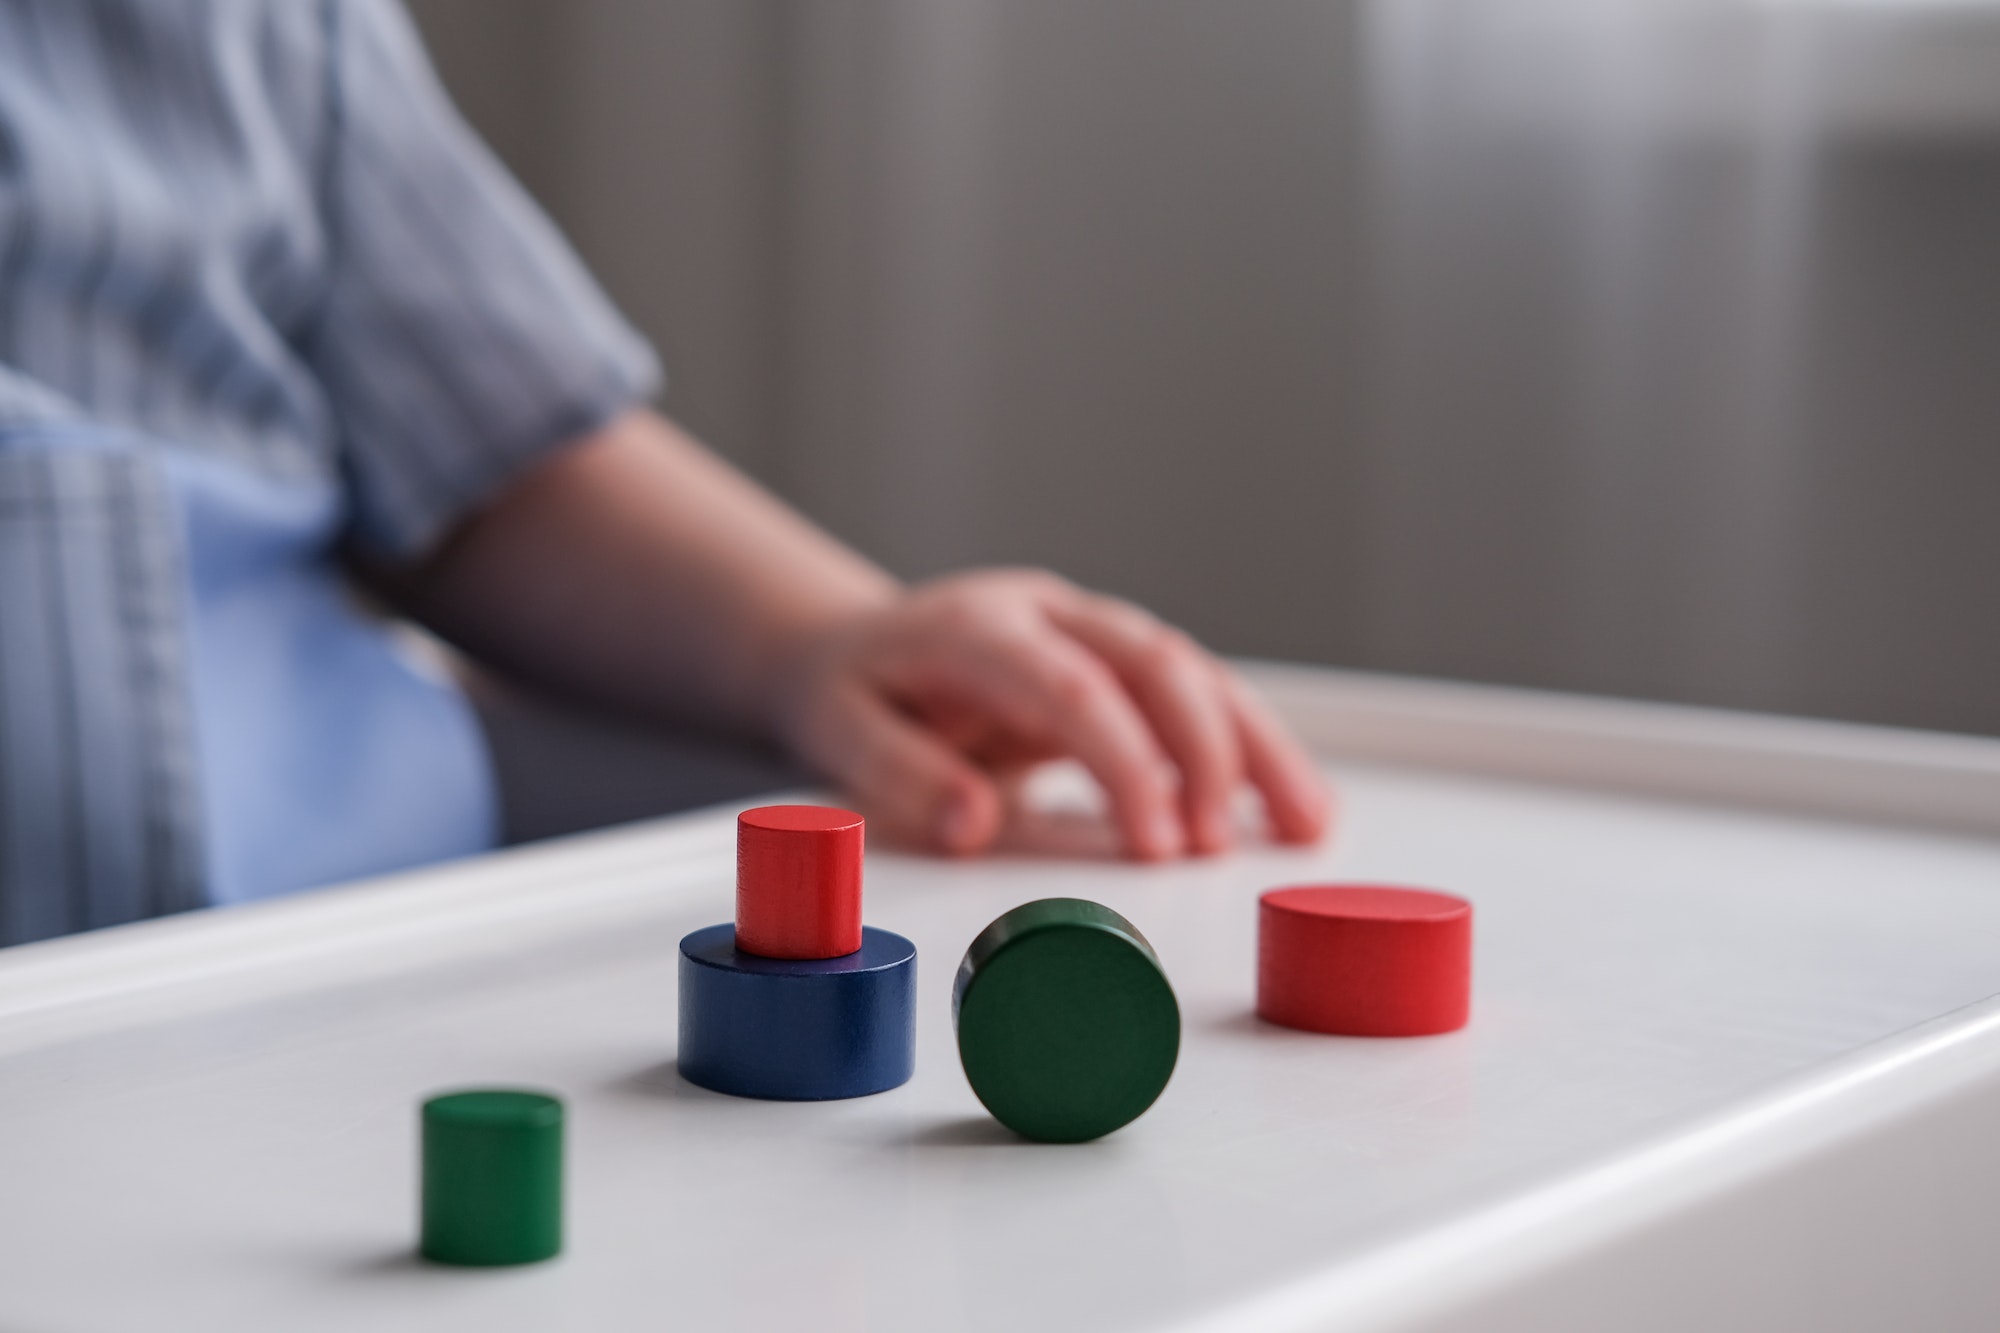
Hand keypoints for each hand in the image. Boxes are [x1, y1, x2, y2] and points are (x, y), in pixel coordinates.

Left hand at [775, 569, 1332, 858]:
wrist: (856, 647)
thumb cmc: (852, 692)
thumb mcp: (838, 731)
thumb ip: (901, 773)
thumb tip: (972, 822)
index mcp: (979, 628)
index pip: (1070, 686)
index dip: (1124, 761)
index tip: (1158, 842)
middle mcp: (1051, 617)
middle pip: (1155, 662)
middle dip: (1202, 753)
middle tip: (1217, 848)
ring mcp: (1094, 634)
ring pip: (1196, 672)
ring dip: (1255, 747)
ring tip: (1307, 827)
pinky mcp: (1120, 665)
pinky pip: (1199, 697)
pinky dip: (1250, 749)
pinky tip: (1295, 807)